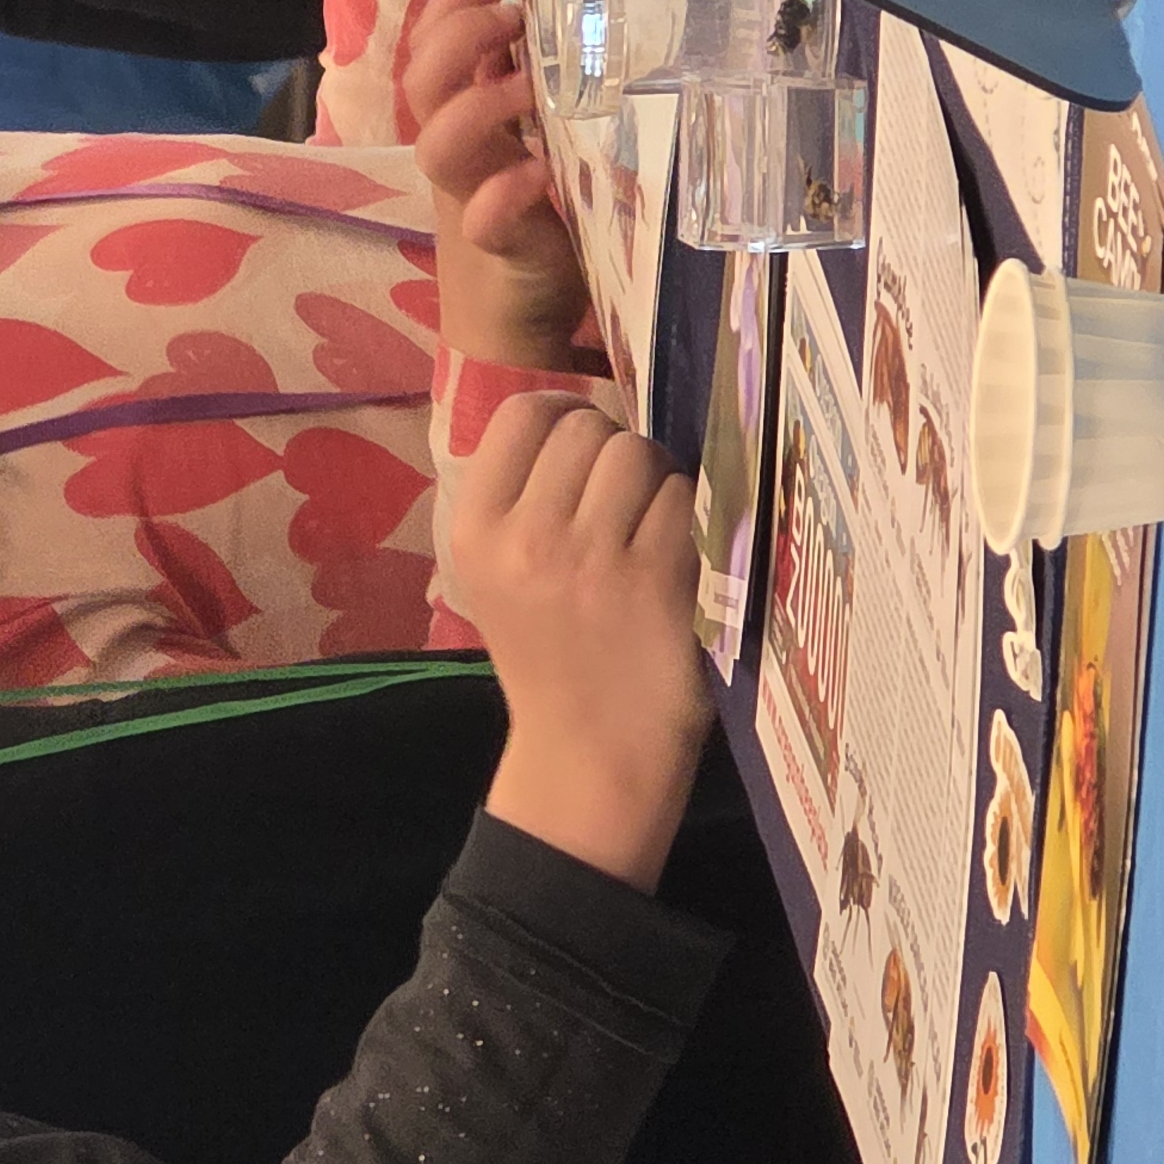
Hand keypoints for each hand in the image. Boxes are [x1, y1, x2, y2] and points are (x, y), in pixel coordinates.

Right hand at [403, 0, 590, 370]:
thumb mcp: (526, 138)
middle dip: (460, 35)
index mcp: (459, 119)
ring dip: (478, 105)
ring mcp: (469, 200)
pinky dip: (507, 189)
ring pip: (437, 146)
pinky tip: (540, 171)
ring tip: (531, 86)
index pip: (429, 42)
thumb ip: (519, 85)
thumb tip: (543, 13)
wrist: (512, 318)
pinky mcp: (501, 247)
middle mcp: (456, 154)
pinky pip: (486, 218)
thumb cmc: (527, 217)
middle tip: (515, 16)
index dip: (454, 0)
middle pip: (422, 83)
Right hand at [440, 394, 707, 889]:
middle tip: (621, 496)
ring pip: (640, 454)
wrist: (587, 753)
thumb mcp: (494, 573)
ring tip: (650, 522)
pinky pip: (683, 499)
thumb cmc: (546, 655)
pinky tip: (675, 553)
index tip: (583, 443)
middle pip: (588, 426)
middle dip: (614, 448)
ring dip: (656, 477)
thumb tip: (575, 409)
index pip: (523, 413)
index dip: (564, 412)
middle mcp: (526, 537)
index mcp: (475, 530)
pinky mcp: (655, 580)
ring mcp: (592, 558)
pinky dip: (688, 515)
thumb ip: (517, 494)